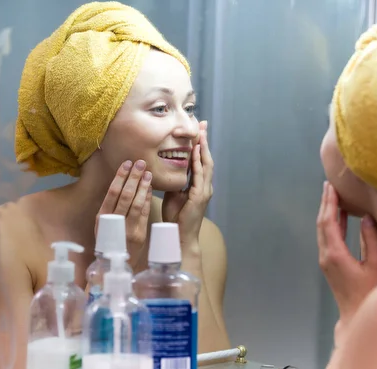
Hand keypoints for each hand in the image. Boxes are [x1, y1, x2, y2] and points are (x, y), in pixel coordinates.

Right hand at [96, 160, 152, 266]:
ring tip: (148, 173)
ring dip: (143, 186)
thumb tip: (120, 184)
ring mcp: (128, 229)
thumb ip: (110, 208)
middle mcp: (115, 222)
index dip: (120, 177)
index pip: (112, 193)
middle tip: (140, 162)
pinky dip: (148, 200)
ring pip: (137, 204)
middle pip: (125, 195)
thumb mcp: (103, 225)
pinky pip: (145, 214)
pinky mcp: (140, 235)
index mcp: (102, 218)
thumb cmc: (109, 242)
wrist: (115, 265)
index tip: (126, 164)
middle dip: (133, 177)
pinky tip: (150, 188)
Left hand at [162, 120, 212, 247]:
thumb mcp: (174, 194)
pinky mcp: (200, 196)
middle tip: (203, 124)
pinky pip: (200, 175)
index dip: (200, 145)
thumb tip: (170, 168)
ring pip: (206, 164)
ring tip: (201, 132)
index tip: (198, 130)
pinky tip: (195, 151)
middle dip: (205, 141)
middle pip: (206, 158)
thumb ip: (176, 181)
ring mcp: (205, 191)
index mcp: (199, 186)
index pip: (200, 161)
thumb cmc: (176, 217)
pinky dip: (198, 161)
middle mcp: (205, 186)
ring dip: (203, 147)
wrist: (180, 235)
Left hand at [316, 181, 376, 326]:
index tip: (331, 186)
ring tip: (333, 196)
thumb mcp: (376, 265)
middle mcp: (326, 255)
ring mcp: (325, 260)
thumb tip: (367, 219)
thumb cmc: (369, 293)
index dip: (330, 203)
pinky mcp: (329, 263)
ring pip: (323, 230)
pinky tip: (340, 216)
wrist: (355, 315)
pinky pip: (327, 238)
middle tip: (330, 185)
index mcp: (335, 254)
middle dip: (325, 203)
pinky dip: (332, 224)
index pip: (329, 221)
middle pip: (322, 223)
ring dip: (327, 212)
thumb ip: (372, 241)